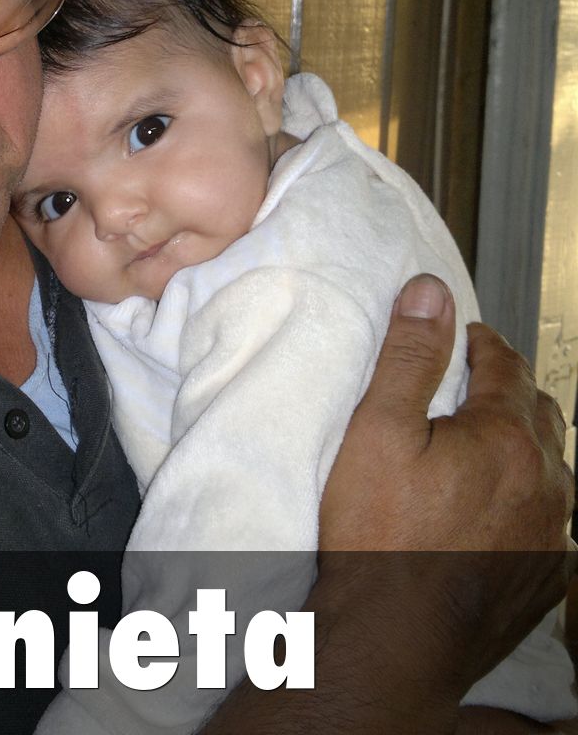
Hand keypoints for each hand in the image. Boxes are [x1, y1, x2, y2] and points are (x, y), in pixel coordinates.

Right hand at [203, 274, 574, 733]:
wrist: (392, 636)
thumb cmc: (378, 536)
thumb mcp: (377, 432)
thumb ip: (408, 358)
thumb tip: (429, 293)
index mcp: (506, 438)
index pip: (506, 367)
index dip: (483, 345)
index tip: (466, 339)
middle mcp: (546, 483)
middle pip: (538, 415)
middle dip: (510, 392)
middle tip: (474, 389)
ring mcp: (551, 535)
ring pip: (552, 470)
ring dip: (524, 449)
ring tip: (484, 450)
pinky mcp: (544, 577)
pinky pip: (550, 523)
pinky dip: (527, 503)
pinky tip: (495, 512)